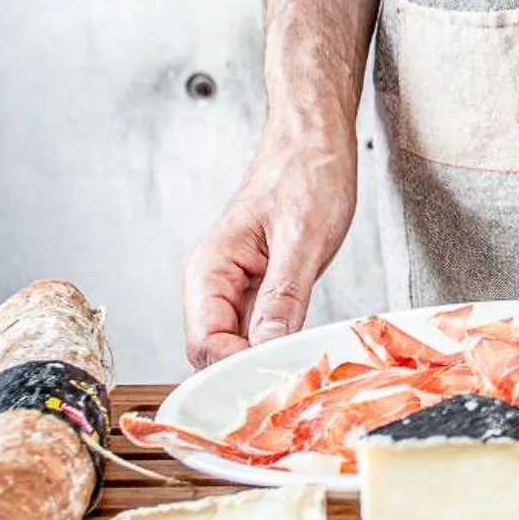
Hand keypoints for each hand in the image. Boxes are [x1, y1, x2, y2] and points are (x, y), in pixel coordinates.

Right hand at [181, 130, 358, 367]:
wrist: (315, 142)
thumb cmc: (307, 174)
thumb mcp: (304, 238)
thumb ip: (283, 295)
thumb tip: (267, 346)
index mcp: (209, 268)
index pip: (204, 342)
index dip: (236, 366)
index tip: (276, 374)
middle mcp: (213, 281)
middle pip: (214, 351)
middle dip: (246, 368)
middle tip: (293, 377)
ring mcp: (235, 285)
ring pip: (236, 342)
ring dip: (263, 357)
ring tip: (302, 363)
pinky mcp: (258, 285)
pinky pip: (258, 327)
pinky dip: (277, 340)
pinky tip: (303, 343)